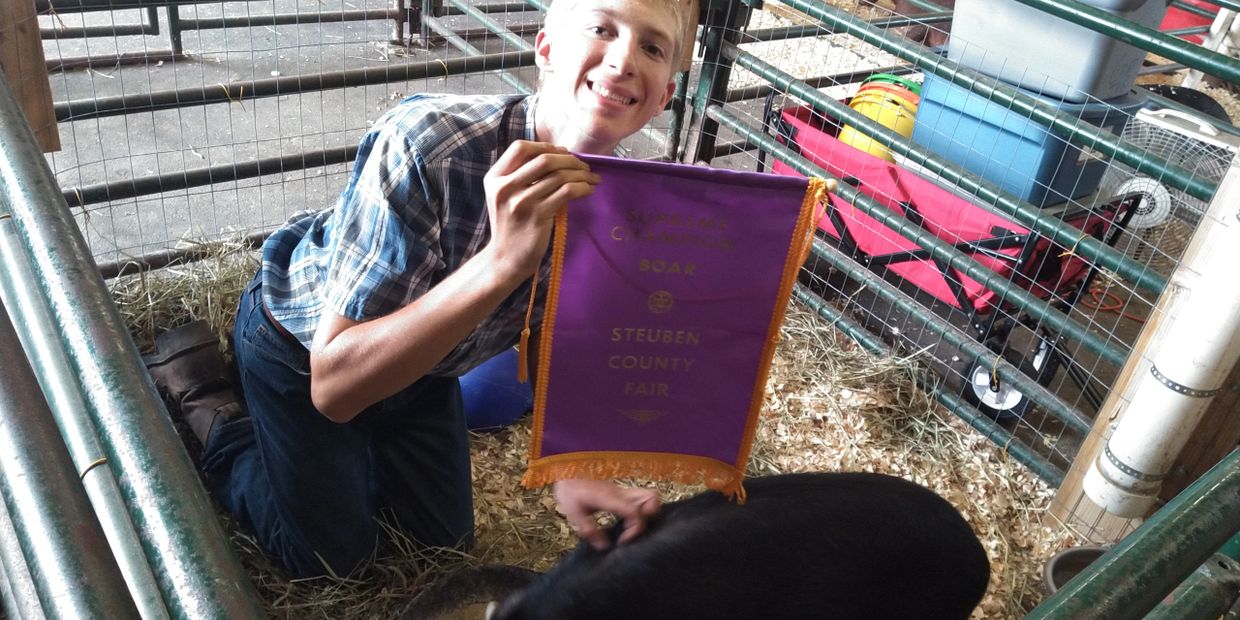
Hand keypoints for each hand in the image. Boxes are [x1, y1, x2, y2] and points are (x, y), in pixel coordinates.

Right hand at [482, 141, 600, 280]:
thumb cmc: (511, 225)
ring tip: (592, 178)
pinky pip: (567, 192)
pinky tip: (588, 190)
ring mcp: (521, 202)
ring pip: (559, 176)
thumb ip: (520, 175)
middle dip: (570, 159)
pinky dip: (582, 187)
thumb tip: (558, 154)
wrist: (505, 259)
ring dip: (581, 174)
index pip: (520, 148)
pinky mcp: (537, 216)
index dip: (545, 146)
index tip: (563, 152)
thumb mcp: (505, 196)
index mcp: (495, 178)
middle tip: (584, 166)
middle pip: (544, 159)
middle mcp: (505, 187)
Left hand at [553, 480, 659, 550]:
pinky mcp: (619, 492)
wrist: (565, 472)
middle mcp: (620, 492)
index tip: (622, 541)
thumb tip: (604, 547)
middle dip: (649, 517)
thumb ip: (589, 531)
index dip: (635, 529)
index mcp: (609, 498)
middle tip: (633, 532)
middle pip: (651, 498)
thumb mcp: (574, 514)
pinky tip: (625, 523)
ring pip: (648, 496)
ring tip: (631, 527)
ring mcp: (621, 491)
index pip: (635, 511)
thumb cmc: (568, 491)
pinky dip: (638, 511)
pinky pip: (638, 499)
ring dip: (646, 513)